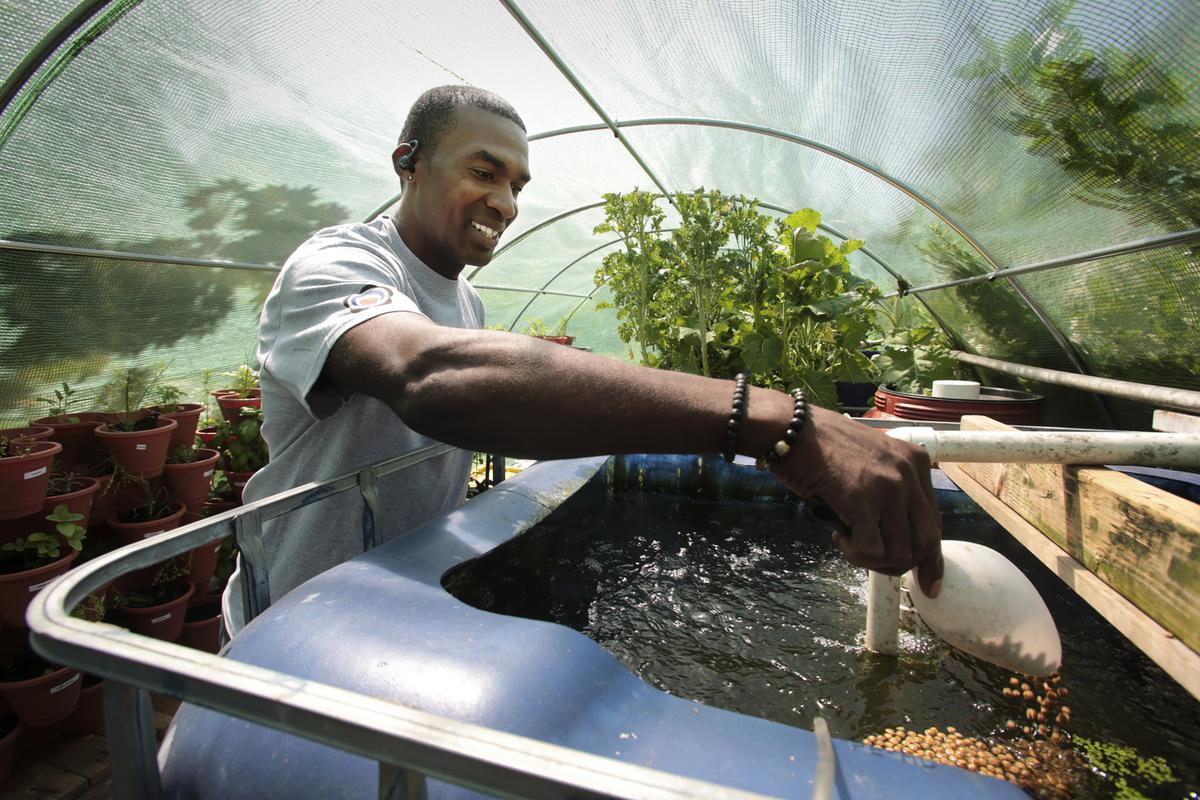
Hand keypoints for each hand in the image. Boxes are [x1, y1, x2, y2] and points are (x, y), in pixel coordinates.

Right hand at [770, 407, 942, 597]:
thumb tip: (897, 534)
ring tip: (851, 544)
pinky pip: (872, 551)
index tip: (928, 584)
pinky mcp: (862, 501)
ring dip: (875, 561)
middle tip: (874, 561)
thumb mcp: (873, 459)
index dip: (930, 558)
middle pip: (925, 542)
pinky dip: (855, 554)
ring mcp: (888, 487)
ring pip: (901, 553)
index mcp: (916, 462)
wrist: (792, 429)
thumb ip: (891, 489)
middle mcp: (909, 474)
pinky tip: (839, 534)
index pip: (934, 522)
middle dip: (902, 564)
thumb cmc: (823, 446)